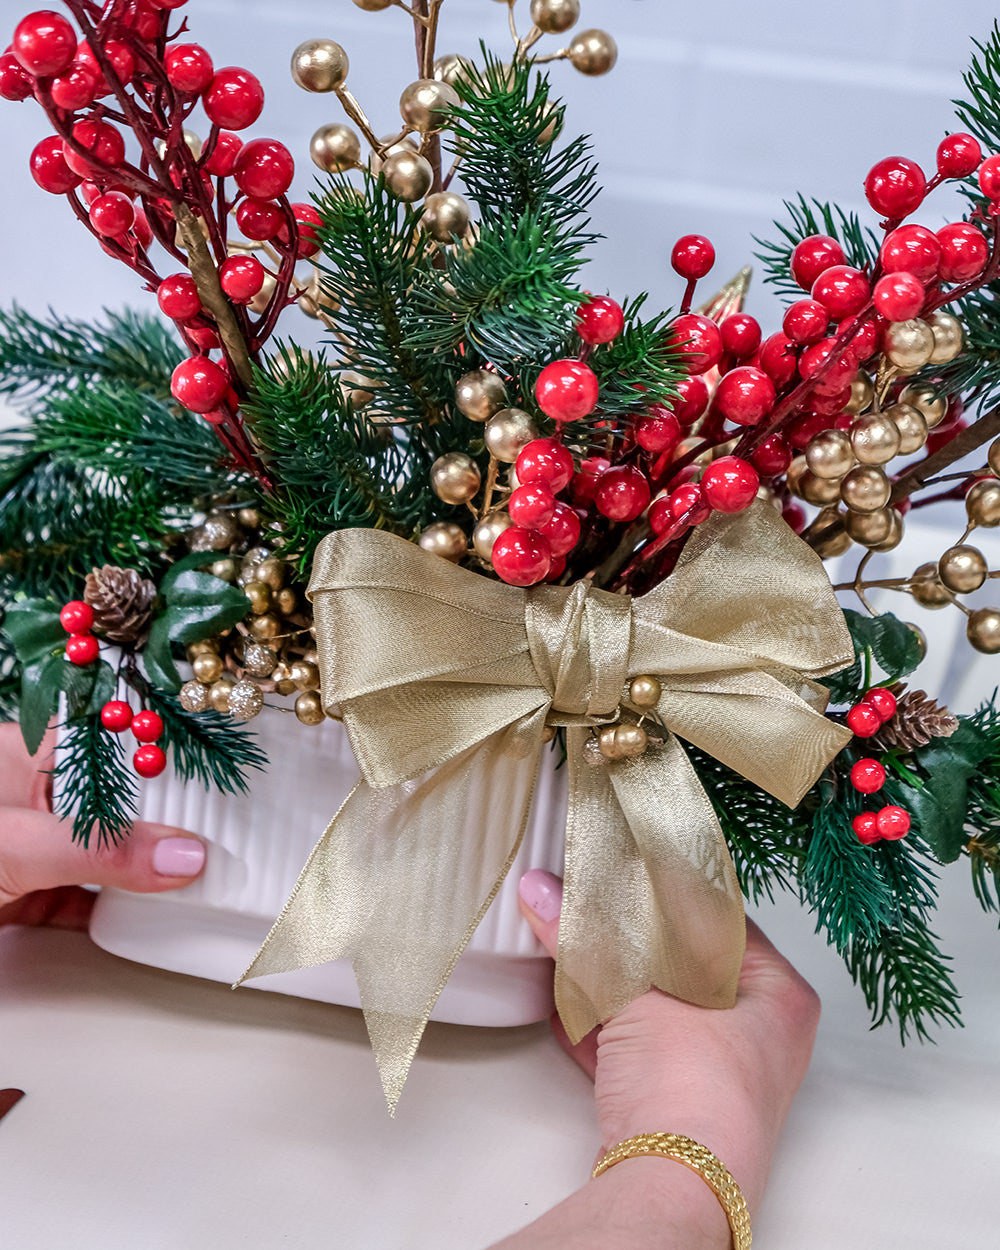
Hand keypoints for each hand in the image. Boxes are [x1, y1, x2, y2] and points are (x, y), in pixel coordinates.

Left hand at [0, 723, 205, 929]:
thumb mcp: (18, 843)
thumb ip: (98, 846)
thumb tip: (182, 855)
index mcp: (30, 756)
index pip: (115, 741)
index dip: (166, 753)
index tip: (219, 774)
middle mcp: (35, 800)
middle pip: (121, 800)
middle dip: (168, 815)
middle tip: (225, 828)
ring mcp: (33, 851)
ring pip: (109, 852)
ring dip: (148, 867)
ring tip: (202, 870)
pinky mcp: (27, 898)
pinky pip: (88, 901)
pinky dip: (120, 913)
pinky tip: (151, 915)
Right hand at [488, 870, 819, 1248]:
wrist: (674, 1188)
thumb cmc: (694, 1091)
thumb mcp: (635, 993)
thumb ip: (584, 935)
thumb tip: (543, 891)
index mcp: (779, 995)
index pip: (721, 917)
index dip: (667, 888)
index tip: (627, 865)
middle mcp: (759, 1035)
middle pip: (685, 963)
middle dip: (630, 937)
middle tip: (592, 899)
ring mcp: (718, 1074)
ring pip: (658, 1008)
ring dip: (612, 980)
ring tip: (571, 941)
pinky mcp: (677, 1106)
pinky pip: (638, 1048)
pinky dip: (604, 1024)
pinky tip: (568, 1002)